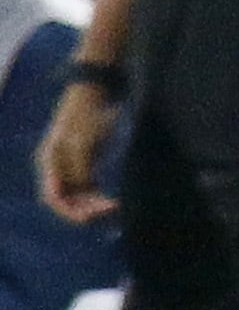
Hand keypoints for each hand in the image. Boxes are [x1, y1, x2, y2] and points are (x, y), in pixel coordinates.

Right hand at [35, 80, 117, 221]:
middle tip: (110, 211)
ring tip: (115, 209)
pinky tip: (115, 204)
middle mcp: (57, 168)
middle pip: (65, 201)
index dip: (70, 211)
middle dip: (84, 211)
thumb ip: (80, 166)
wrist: (99, 93)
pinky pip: (88, 191)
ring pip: (78, 198)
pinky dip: (98, 199)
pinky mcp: (86, 165)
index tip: (92, 216)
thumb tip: (82, 189)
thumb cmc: (91, 114)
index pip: (53, 197)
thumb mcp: (86, 141)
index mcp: (50, 162)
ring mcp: (70, 167)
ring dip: (93, 207)